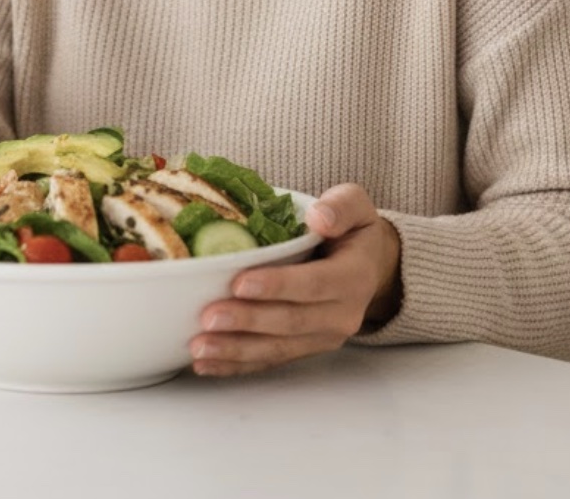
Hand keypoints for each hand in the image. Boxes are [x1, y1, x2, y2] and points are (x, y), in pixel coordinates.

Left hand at [190, 182, 401, 376]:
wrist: (370, 265)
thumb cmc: (352, 230)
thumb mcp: (355, 205)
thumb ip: (341, 207)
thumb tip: (318, 217)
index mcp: (354, 276)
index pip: (315, 283)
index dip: (278, 285)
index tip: (240, 283)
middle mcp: (342, 314)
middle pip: (291, 321)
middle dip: (248, 321)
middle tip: (208, 317)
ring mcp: (324, 336)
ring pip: (278, 348)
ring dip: (236, 350)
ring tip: (199, 347)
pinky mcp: (306, 348)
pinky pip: (271, 360)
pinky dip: (238, 364)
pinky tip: (207, 364)